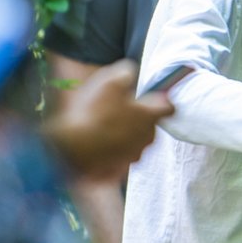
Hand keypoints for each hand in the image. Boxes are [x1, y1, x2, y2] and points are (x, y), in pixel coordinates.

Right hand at [45, 60, 171, 182]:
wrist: (71, 147)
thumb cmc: (92, 112)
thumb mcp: (110, 80)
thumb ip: (127, 73)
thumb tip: (130, 73)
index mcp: (149, 116)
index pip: (169, 107)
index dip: (161, 100)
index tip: (148, 97)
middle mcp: (147, 138)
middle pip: (150, 125)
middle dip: (138, 118)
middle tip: (117, 110)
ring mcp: (135, 155)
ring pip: (136, 141)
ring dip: (126, 134)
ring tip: (104, 127)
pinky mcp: (121, 169)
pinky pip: (122, 155)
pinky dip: (114, 149)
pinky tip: (98, 142)